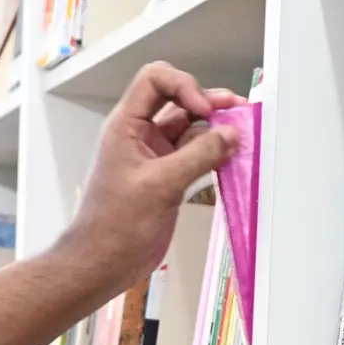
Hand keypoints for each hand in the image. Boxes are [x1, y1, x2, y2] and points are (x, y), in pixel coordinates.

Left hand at [54, 62, 241, 296]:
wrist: (102, 264)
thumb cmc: (113, 226)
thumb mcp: (160, 185)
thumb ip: (198, 155)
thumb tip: (230, 134)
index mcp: (126, 126)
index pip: (155, 80)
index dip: (183, 86)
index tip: (203, 109)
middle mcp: (140, 136)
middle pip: (178, 101)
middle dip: (207, 102)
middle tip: (237, 111)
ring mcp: (155, 158)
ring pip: (190, 129)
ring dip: (215, 129)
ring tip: (241, 133)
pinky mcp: (167, 179)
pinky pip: (195, 156)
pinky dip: (213, 153)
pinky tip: (231, 156)